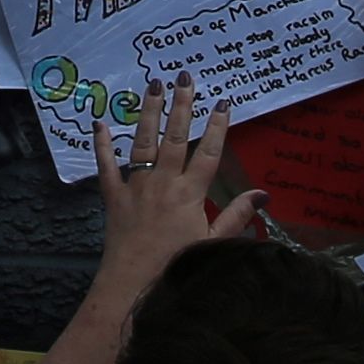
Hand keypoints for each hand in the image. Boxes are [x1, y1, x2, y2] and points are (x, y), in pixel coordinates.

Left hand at [91, 74, 259, 282]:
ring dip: (148, 112)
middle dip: (182, 106)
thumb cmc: (176, 267)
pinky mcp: (113, 197)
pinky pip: (106, 166)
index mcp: (190, 194)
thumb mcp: (214, 244)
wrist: (131, 286)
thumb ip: (237, 216)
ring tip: (153, 85)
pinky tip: (99, 122)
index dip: (217, 126)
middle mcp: (163, 183)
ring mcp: (136, 187)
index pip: (208, 152)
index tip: (224, 102)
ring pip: (143, 142)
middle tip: (184, 77)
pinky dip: (102, 144)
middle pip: (174, 137)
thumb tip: (263, 194)